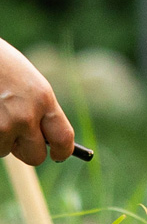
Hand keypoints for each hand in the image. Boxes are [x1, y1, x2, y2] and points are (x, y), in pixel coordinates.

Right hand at [0, 39, 74, 164]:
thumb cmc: (3, 67)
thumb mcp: (31, 85)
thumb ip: (41, 110)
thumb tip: (48, 141)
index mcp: (44, 100)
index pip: (64, 139)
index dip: (63, 152)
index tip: (59, 155)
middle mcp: (25, 116)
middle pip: (35, 156)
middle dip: (27, 151)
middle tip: (20, 141)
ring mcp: (2, 125)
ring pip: (5, 150)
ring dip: (2, 139)